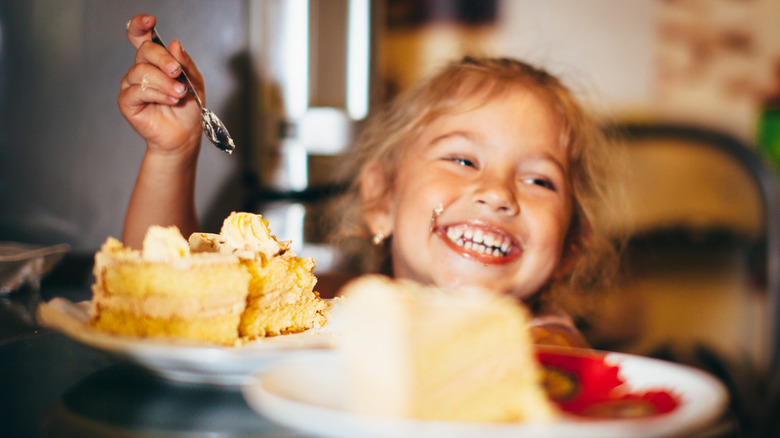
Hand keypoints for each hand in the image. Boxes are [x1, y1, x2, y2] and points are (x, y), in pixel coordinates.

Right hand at [118, 14, 202, 154]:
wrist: (185, 134)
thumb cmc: (188, 108)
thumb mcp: (194, 81)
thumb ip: (185, 63)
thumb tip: (174, 44)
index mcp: (155, 61)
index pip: (140, 37)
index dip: (140, 25)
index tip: (150, 21)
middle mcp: (141, 69)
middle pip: (144, 51)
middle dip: (163, 59)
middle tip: (177, 72)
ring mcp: (132, 84)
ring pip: (141, 71)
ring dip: (164, 82)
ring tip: (179, 93)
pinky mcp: (127, 101)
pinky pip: (138, 90)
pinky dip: (157, 94)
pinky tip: (169, 100)